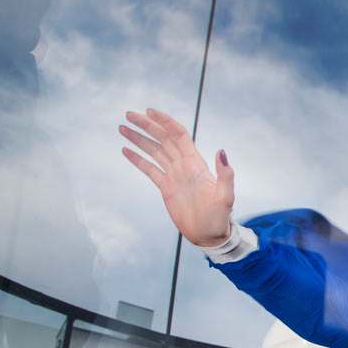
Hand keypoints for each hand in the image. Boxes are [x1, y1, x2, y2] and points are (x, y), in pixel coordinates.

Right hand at [120, 109, 234, 247]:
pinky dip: (138, 159)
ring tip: (122, 128)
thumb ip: (225, 174)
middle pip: (163, 138)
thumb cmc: (220, 218)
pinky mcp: (166, 188)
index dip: (164, 122)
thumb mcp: (225, 197)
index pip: (178, 135)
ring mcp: (174, 176)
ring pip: (154, 151)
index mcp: (196, 163)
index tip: (148, 112)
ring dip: (139, 139)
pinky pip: (150, 169)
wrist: (210, 235)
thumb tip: (221, 151)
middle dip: (147, 125)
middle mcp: (183, 166)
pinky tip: (126, 150)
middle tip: (128, 115)